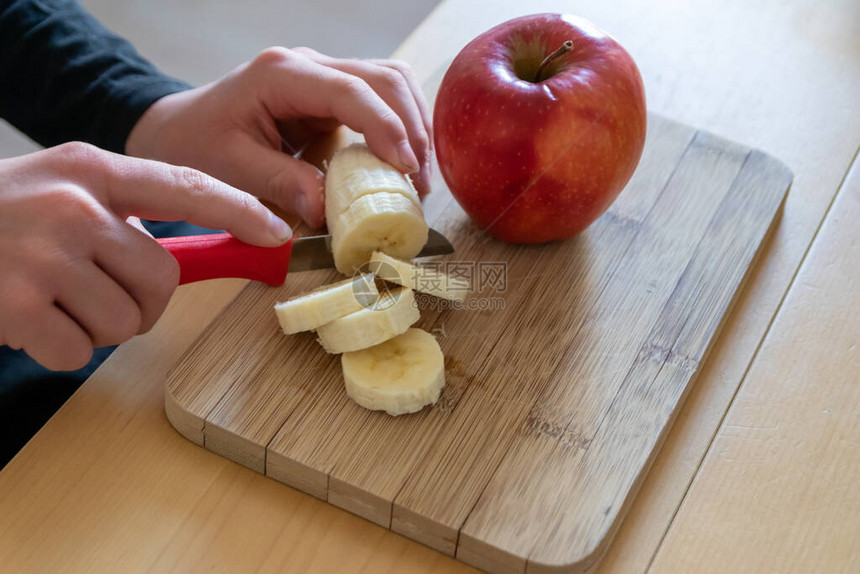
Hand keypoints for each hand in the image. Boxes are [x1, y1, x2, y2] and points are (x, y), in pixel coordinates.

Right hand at [0, 142, 290, 370]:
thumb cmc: (3, 215)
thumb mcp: (63, 189)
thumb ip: (125, 213)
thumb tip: (205, 253)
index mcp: (91, 169)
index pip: (186, 187)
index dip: (239, 212)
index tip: (277, 235)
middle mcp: (72, 207)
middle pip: (162, 278)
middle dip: (142, 299)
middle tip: (99, 290)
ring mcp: (42, 255)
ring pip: (126, 320)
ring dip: (99, 323)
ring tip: (55, 298)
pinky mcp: (15, 305)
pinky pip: (78, 350)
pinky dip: (60, 346)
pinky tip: (29, 318)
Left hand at [126, 47, 432, 229]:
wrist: (178, 128)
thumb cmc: (196, 145)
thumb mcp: (229, 168)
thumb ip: (279, 182)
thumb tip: (327, 210)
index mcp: (279, 74)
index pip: (350, 90)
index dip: (386, 126)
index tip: (406, 168)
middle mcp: (307, 65)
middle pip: (384, 78)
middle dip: (412, 128)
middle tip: (420, 184)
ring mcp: (322, 75)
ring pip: (391, 81)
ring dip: (414, 125)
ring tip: (418, 177)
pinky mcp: (331, 94)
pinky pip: (380, 99)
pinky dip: (400, 126)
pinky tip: (404, 162)